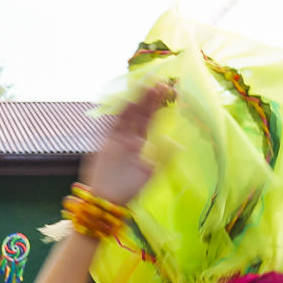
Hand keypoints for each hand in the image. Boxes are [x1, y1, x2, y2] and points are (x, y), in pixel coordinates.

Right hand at [78, 82, 171, 206]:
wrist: (108, 201)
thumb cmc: (129, 190)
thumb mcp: (151, 173)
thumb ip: (164, 158)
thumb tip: (179, 145)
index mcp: (140, 142)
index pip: (150, 118)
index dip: (157, 104)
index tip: (167, 90)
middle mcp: (128, 137)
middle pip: (138, 113)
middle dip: (147, 97)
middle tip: (157, 81)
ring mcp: (115, 139)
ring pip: (126, 115)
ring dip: (134, 100)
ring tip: (144, 86)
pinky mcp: (104, 144)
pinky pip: (110, 125)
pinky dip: (116, 114)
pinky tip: (125, 101)